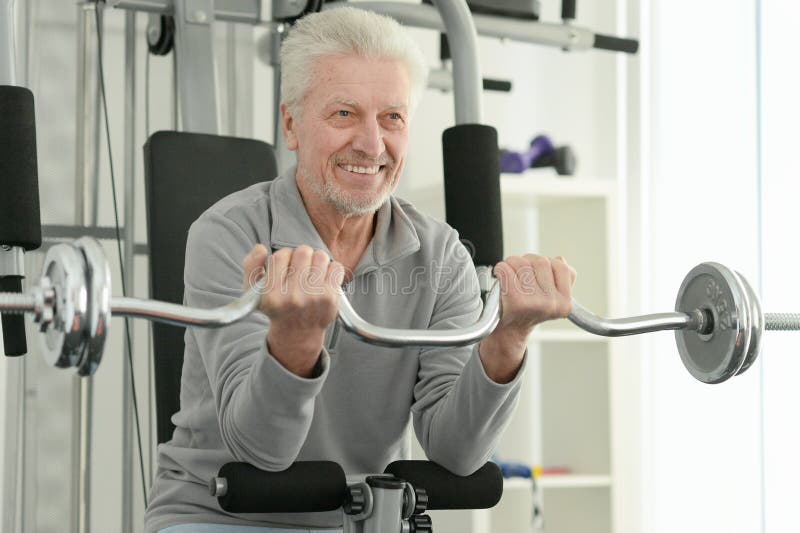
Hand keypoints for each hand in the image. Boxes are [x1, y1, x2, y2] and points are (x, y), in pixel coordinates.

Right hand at [242, 244, 344, 376]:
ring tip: (312, 272)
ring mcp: (313, 297)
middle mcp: (292, 296)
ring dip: (317, 261)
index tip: (286, 264)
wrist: (298, 334)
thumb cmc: (276, 308)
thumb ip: (251, 267)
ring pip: (321, 256)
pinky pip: (336, 267)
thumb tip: (260, 249)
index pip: (280, 256)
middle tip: (301, 267)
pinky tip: (323, 279)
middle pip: (303, 252)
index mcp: (271, 294)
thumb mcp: (254, 292)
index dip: (285, 256)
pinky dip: (331, 269)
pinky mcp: (331, 298)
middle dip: (302, 256)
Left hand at [479, 254, 576, 382]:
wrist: (509, 332)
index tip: (536, 273)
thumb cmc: (527, 310)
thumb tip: (560, 259)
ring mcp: (535, 303)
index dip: (546, 264)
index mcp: (565, 303)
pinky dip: (500, 269)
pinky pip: (507, 271)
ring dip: (512, 263)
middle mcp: (552, 305)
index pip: (561, 266)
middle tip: (518, 271)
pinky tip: (501, 276)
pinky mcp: (516, 301)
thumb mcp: (551, 297)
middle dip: (527, 261)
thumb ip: (561, 278)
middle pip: (541, 261)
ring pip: (523, 263)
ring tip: (510, 274)